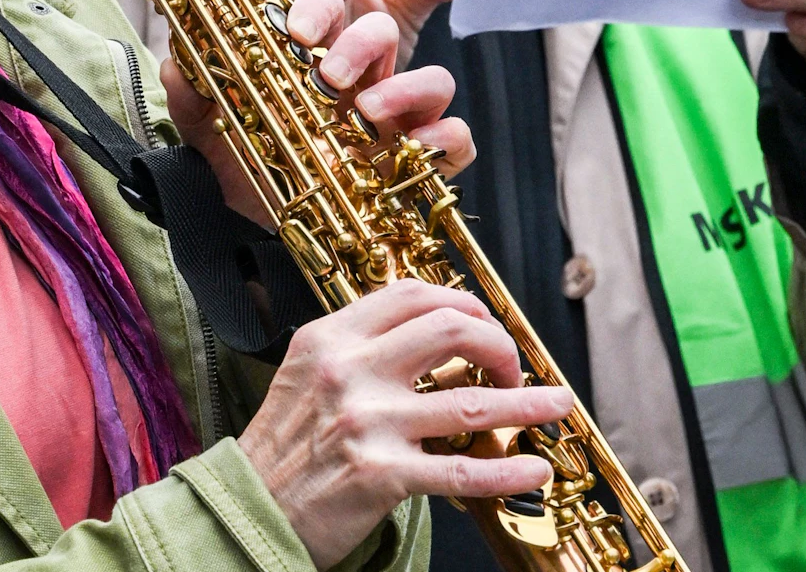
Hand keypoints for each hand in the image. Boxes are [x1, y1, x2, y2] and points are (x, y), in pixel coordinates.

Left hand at [164, 0, 474, 226]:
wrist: (261, 221)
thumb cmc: (238, 157)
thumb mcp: (205, 122)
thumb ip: (190, 91)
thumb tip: (179, 65)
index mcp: (309, 44)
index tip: (307, 5)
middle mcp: (357, 68)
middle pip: (375, 24)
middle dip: (355, 35)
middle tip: (321, 61)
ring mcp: (393, 110)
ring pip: (430, 75)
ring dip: (405, 84)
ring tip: (365, 109)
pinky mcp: (415, 154)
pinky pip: (453, 138)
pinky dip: (447, 137)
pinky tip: (420, 144)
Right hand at [238, 281, 573, 568]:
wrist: (248, 510)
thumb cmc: (281, 448)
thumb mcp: (307, 374)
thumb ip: (359, 350)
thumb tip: (428, 337)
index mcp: (331, 338)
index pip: (412, 294)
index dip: (463, 304)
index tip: (484, 324)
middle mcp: (350, 371)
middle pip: (451, 329)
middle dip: (498, 344)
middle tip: (512, 367)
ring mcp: (368, 421)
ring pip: (472, 401)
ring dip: (527, 403)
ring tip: (556, 405)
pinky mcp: (383, 475)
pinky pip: (463, 471)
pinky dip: (509, 471)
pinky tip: (535, 469)